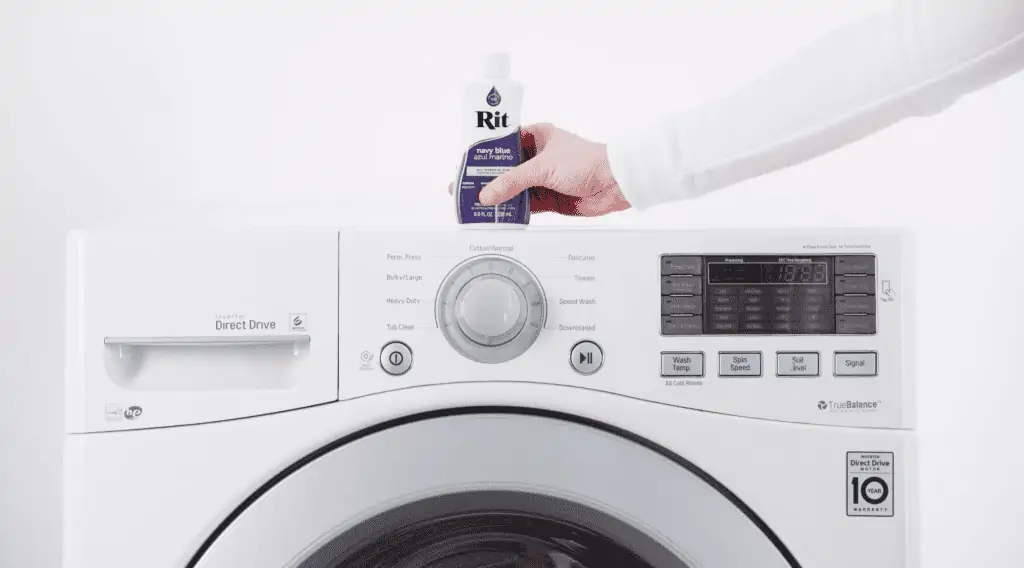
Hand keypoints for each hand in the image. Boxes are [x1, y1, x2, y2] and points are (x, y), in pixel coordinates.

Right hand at [448, 123, 630, 216]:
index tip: (466, 163)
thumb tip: (487, 194)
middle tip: (464, 187)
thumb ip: (512, 182)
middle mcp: (537, 156)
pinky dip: (512, 210)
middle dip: (486, 179)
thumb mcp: (543, 167)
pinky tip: (497, 215)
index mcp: (536, 136)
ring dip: (497, 197)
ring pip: (513, 189)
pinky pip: (524, 205)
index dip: (484, 153)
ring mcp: (543, 178)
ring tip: (475, 205)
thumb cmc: (587, 161)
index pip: (502, 142)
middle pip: (505, 169)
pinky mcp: (549, 197)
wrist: (615, 183)